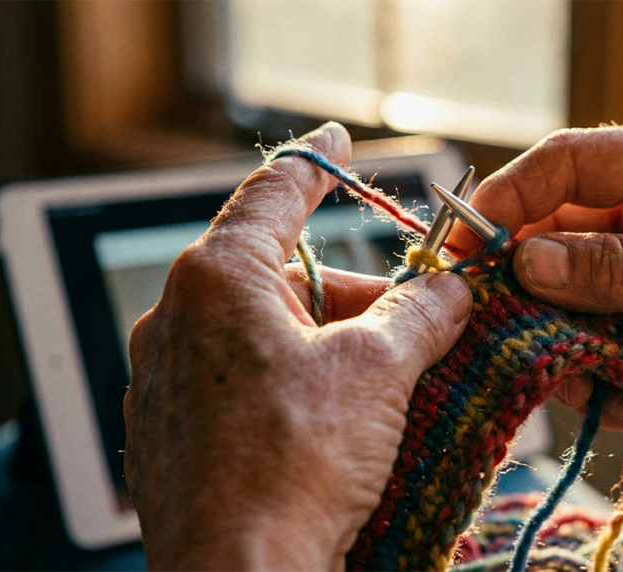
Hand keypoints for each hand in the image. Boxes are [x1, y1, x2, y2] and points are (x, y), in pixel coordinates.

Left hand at [123, 122, 472, 570]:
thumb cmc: (293, 469)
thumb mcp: (379, 371)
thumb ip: (421, 310)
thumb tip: (452, 288)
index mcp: (218, 278)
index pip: (274, 192)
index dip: (318, 163)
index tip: (336, 141)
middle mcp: (178, 318)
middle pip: (284, 275)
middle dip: (354, 294)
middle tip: (416, 322)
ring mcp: (170, 379)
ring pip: (267, 334)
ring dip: (331, 348)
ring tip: (386, 394)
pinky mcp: (177, 432)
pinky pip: (245, 382)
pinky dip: (295, 386)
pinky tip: (335, 429)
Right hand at [448, 124, 622, 477]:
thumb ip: (622, 269)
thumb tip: (529, 260)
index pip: (575, 163)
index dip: (516, 194)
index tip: (474, 238)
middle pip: (554, 236)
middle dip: (526, 282)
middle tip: (497, 320)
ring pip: (560, 300)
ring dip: (558, 340)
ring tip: (584, 378)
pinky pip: (584, 347)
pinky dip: (589, 377)